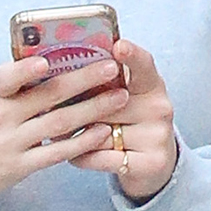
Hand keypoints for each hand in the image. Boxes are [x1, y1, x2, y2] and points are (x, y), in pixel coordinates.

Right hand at [0, 56, 128, 210]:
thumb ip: (6, 79)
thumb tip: (43, 58)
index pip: (7, 78)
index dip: (26, 70)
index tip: (49, 62)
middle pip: (48, 96)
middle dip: (84, 80)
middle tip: (111, 69)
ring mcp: (11, 143)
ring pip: (59, 123)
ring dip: (93, 109)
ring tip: (119, 97)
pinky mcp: (20, 166)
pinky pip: (57, 153)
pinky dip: (81, 142)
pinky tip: (102, 132)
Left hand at [70, 40, 177, 200]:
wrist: (155, 164)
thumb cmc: (129, 123)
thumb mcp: (125, 98)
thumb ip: (103, 84)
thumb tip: (60, 70)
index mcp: (152, 85)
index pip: (143, 64)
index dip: (131, 54)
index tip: (118, 46)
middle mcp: (159, 108)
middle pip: (108, 103)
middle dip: (78, 108)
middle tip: (51, 107)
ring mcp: (158, 136)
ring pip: (100, 133)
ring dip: (75, 134)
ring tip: (60, 134)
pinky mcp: (151, 163)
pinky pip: (101, 157)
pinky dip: (82, 156)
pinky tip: (75, 154)